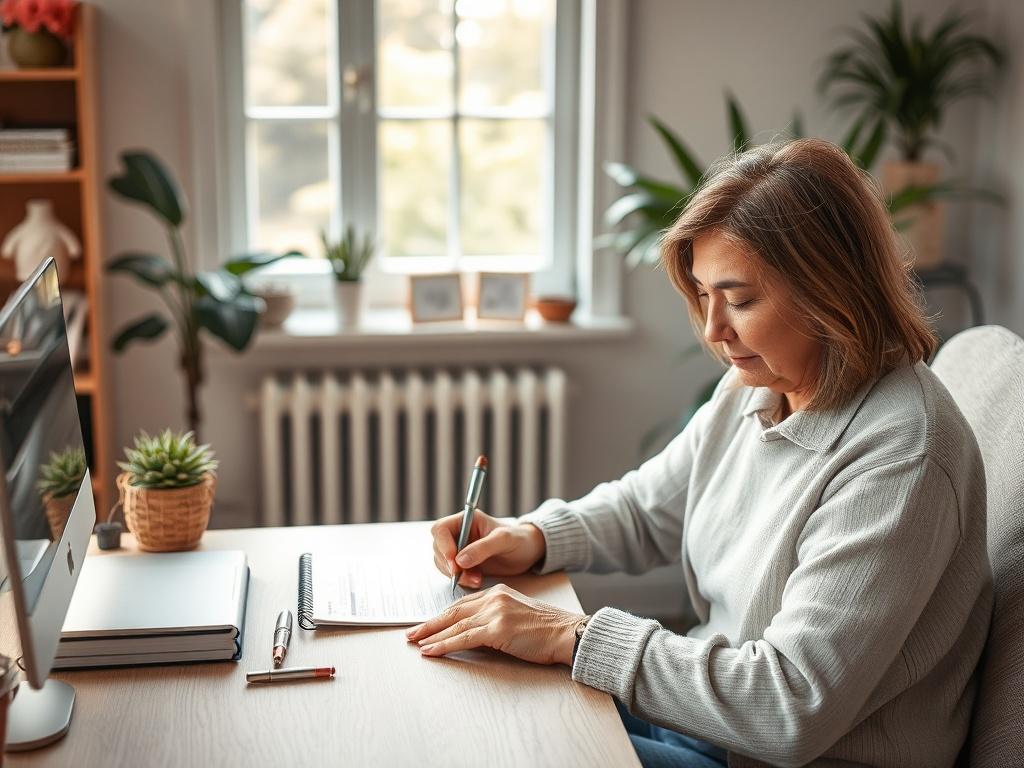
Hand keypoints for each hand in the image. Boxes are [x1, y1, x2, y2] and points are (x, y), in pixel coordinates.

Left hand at [406, 583, 581, 665]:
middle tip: (411, 634)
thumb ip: (495, 617)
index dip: (442, 617)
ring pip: (455, 625)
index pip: (462, 605)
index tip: (427, 625)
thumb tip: (473, 633)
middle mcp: (493, 598)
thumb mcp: (516, 615)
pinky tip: (431, 651)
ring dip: (432, 636)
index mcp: (497, 592)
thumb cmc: (546, 629)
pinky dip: (444, 645)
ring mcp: (496, 612)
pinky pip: (464, 638)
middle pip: (453, 612)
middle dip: (429, 624)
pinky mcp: (498, 629)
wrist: (566, 633)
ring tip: (416, 644)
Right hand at [430, 508, 545, 588]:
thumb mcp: (504, 540)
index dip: (443, 546)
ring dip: (456, 575)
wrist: (528, 552)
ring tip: (477, 579)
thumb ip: (483, 548)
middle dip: (449, 564)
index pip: (441, 529)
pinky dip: (462, 580)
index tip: (455, 562)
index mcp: (466, 520)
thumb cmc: (519, 540)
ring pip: (443, 563)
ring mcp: (460, 550)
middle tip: (465, 575)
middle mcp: (459, 534)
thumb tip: (460, 560)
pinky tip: (477, 580)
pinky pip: (452, 574)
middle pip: (438, 548)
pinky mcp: (464, 565)